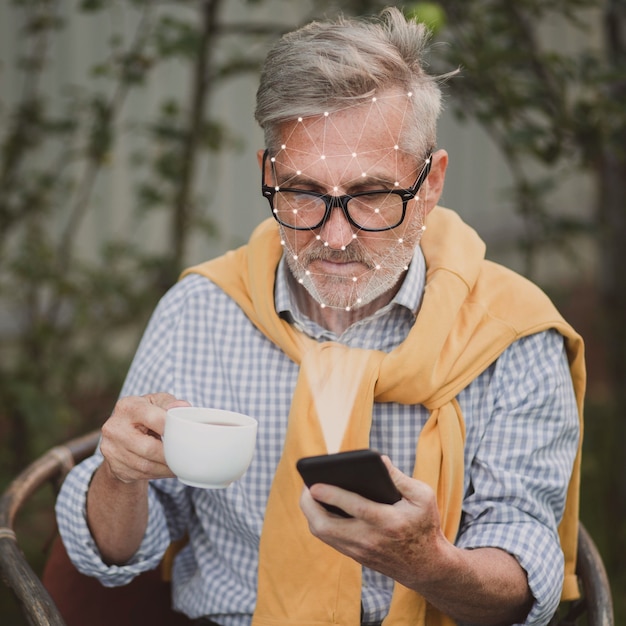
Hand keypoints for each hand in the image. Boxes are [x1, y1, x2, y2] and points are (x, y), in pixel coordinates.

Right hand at [99, 392, 190, 483]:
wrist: (120, 435)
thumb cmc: (145, 414)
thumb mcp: (156, 402)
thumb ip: (170, 403)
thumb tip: (183, 407)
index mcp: (128, 407)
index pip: (153, 418)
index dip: (171, 428)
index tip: (186, 435)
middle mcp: (115, 427)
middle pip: (149, 448)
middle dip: (170, 454)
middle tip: (187, 457)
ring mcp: (112, 449)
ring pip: (146, 465)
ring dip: (166, 468)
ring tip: (181, 465)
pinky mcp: (115, 467)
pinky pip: (141, 475)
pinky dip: (159, 474)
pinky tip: (169, 469)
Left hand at [300, 457, 532, 623]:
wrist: (427, 567)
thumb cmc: (425, 525)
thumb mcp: (423, 497)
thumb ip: (400, 478)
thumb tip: (379, 460)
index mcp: (388, 522)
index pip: (354, 507)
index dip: (332, 494)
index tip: (314, 484)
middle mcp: (369, 539)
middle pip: (326, 526)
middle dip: (309, 505)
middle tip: (306, 484)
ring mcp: (359, 550)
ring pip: (323, 534)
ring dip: (311, 512)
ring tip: (309, 491)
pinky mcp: (354, 555)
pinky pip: (329, 537)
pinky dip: (320, 520)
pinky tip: (318, 505)